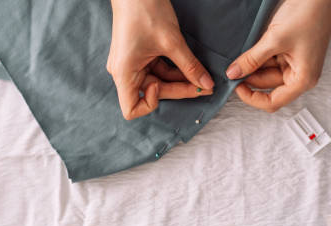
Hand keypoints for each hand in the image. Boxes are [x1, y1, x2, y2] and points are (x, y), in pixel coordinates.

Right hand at [107, 0, 214, 119]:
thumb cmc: (146, 11)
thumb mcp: (172, 42)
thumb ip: (189, 66)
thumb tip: (206, 84)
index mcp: (124, 73)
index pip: (131, 110)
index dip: (151, 105)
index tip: (163, 85)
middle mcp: (124, 72)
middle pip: (151, 94)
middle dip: (177, 90)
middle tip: (203, 86)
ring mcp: (131, 64)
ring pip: (157, 82)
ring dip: (179, 81)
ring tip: (201, 76)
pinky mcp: (138, 56)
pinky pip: (157, 70)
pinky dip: (173, 70)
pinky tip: (190, 66)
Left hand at [226, 0, 330, 111]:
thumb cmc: (309, 14)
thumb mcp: (274, 40)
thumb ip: (252, 59)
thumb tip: (234, 73)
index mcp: (304, 79)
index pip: (273, 102)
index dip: (252, 98)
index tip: (236, 87)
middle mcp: (301, 74)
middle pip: (267, 86)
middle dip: (250, 77)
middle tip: (234, 67)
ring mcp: (295, 63)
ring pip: (265, 73)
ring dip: (253, 65)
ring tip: (244, 53)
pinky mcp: (289, 52)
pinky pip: (269, 60)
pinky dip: (258, 56)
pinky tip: (251, 49)